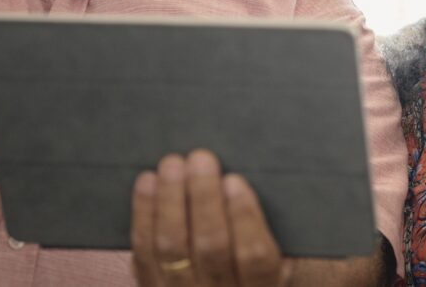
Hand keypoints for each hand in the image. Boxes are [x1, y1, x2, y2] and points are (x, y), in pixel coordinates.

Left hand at [131, 150, 291, 286]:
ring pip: (172, 248)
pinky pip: (144, 253)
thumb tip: (251, 181)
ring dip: (170, 200)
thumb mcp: (282, 262)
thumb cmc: (251, 267)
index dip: (245, 217)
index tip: (235, 180)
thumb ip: (274, 233)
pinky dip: (144, 214)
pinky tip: (148, 182)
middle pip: (211, 248)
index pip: (255, 257)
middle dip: (204, 198)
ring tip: (173, 164)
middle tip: (201, 158)